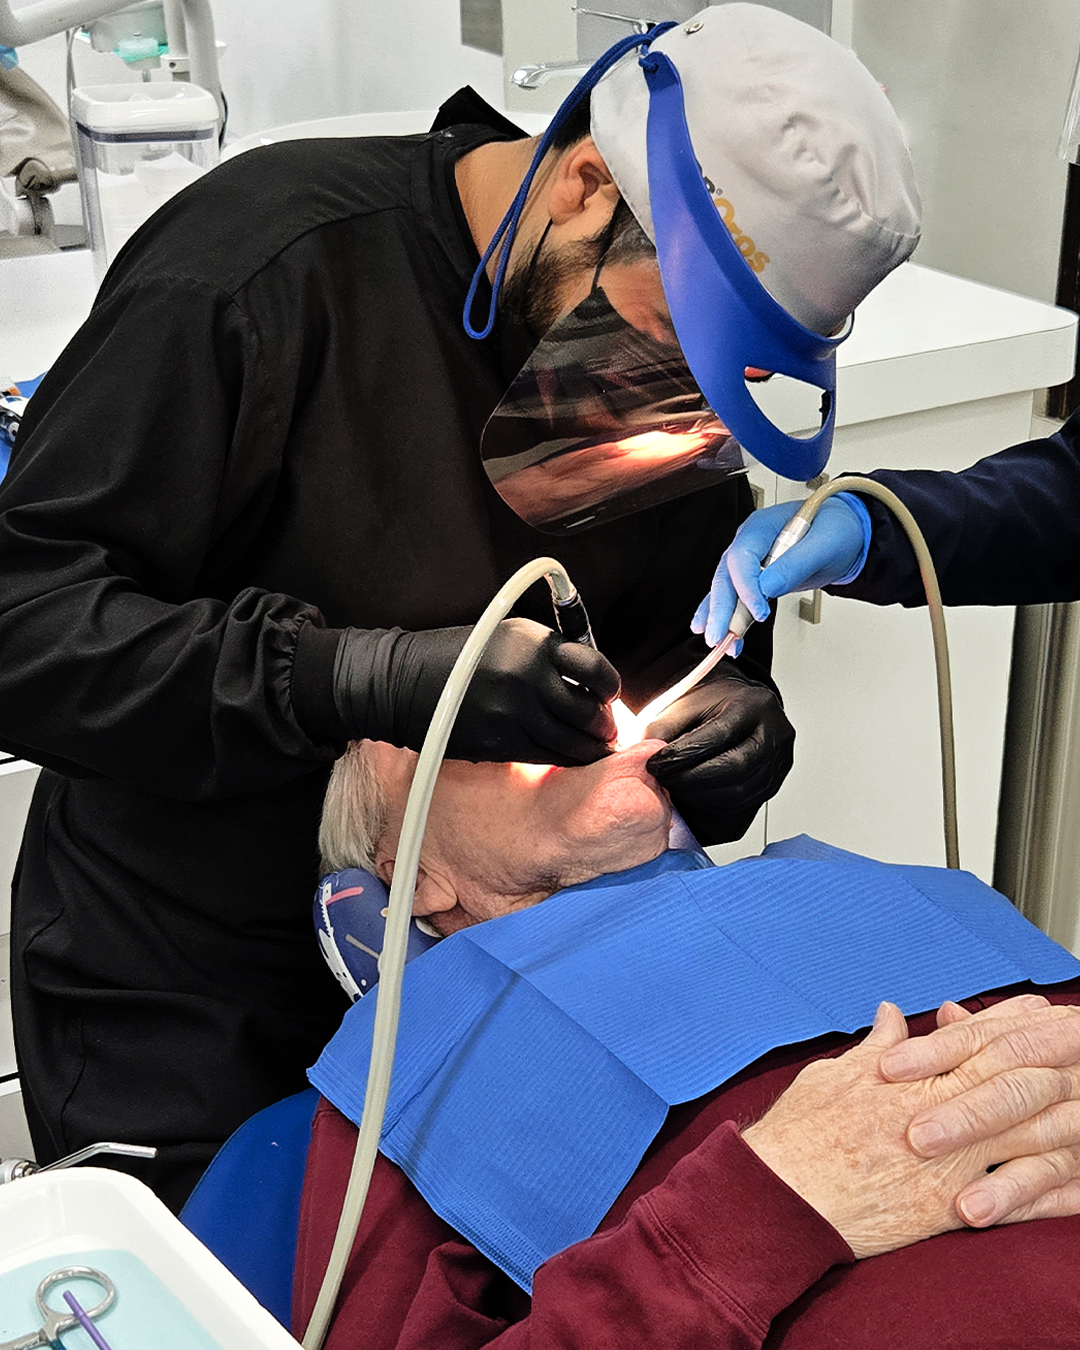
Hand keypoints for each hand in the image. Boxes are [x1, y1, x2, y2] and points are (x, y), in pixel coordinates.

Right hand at [333, 618, 620, 764]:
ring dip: (589, 749)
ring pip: (571, 744)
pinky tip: (565, 755)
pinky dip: (561, 758)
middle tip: (609, 731)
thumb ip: (550, 654)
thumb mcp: (508, 637)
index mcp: (533, 643)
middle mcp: (528, 677)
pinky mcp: (499, 744)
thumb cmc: (460, 657)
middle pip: (588, 713)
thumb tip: (589, 683)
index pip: (595, 669)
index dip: (610, 687)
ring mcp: (513, 714)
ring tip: (595, 749)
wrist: (405, 683)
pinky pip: (544, 757)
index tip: (609, 694)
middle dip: (605, 727)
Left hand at [643, 664, 793, 843]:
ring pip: (740, 792)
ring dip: (700, 795)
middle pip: (736, 767)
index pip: (720, 735)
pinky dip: (713, 804)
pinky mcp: (773, 784)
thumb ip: (663, 728)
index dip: (683, 754)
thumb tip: (647, 756)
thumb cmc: (712, 706)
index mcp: (753, 705)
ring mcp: (779, 762)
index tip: (656, 764)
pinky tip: (693, 795)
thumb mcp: (684, 705)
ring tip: (675, 788)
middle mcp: (774, 733)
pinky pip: (742, 804)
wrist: (737, 709)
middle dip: (692, 780)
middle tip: (664, 781)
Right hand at [691, 496, 868, 650]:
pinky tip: (721, 633)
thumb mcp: (824, 544)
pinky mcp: (754, 580)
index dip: (745, 586)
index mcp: (761, 527)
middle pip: (726, 576)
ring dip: (720, 617)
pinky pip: (734, 598)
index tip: (758, 611)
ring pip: (725, 590)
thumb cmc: (834, 531)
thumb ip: (795, 564)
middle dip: (721, 608)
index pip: (741, 556)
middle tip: (722, 635)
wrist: (842, 535)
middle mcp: (749, 544)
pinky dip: (727, 616)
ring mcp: (749, 562)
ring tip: (720, 642)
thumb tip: (767, 588)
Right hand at [742, 999, 1079, 1258]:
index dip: (1005, 1021)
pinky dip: (1045, 1186)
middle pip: (1006, 1076)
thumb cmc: (798, 1137)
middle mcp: (933, 1114)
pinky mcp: (947, 1208)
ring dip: (1057, 1114)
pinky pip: (1010, 1196)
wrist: (783, 1199)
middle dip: (1044, 1055)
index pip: (969, 1039)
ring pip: (1020, 1132)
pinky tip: (1066, 1178)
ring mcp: (946, 1163)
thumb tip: (892, 1017)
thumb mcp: (832, 1076)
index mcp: (906, 1078)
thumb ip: (872, 1046)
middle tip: (1073, 1037)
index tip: (1032, 1008)